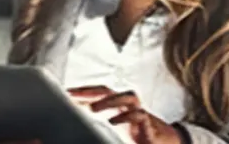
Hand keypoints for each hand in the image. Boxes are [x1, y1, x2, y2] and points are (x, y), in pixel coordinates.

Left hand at [67, 86, 182, 143]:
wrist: (164, 140)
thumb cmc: (138, 131)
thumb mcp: (116, 125)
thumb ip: (99, 119)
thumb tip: (76, 115)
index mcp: (117, 103)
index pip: (98, 92)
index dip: (82, 91)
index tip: (64, 93)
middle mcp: (127, 103)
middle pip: (108, 90)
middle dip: (90, 91)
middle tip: (71, 96)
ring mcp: (139, 110)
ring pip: (125, 97)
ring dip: (108, 101)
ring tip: (92, 110)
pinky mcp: (149, 122)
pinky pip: (138, 115)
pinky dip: (125, 117)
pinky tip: (113, 122)